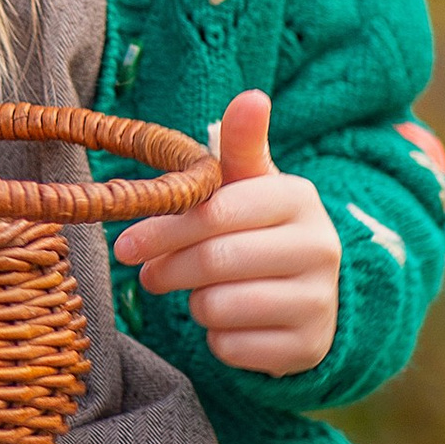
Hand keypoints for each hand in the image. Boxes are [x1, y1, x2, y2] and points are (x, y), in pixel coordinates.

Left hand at [112, 90, 340, 377]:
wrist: (307, 297)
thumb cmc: (259, 230)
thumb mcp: (249, 186)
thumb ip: (241, 146)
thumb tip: (252, 96)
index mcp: (299, 198)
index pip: (218, 211)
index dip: (166, 228)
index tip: (125, 243)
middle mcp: (320, 247)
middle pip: (215, 261)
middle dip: (168, 268)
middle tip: (146, 273)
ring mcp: (319, 301)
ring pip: (219, 307)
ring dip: (195, 303)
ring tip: (202, 292)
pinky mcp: (309, 347)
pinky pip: (232, 347)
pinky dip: (217, 338)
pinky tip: (229, 322)